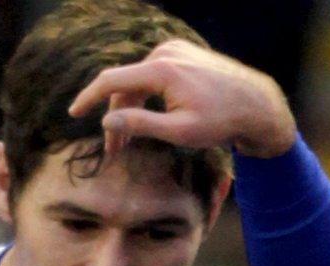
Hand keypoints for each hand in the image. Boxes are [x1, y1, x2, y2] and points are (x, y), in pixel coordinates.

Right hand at [68, 39, 296, 159]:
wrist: (256, 105)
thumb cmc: (220, 122)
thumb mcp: (179, 132)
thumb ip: (141, 125)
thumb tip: (107, 121)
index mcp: (162, 70)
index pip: (112, 81)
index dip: (89, 97)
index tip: (73, 113)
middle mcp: (165, 53)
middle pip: (125, 84)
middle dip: (116, 116)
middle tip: (114, 150)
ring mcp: (175, 50)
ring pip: (138, 80)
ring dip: (131, 107)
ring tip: (131, 141)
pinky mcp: (182, 53)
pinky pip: (153, 75)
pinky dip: (146, 96)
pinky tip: (150, 118)